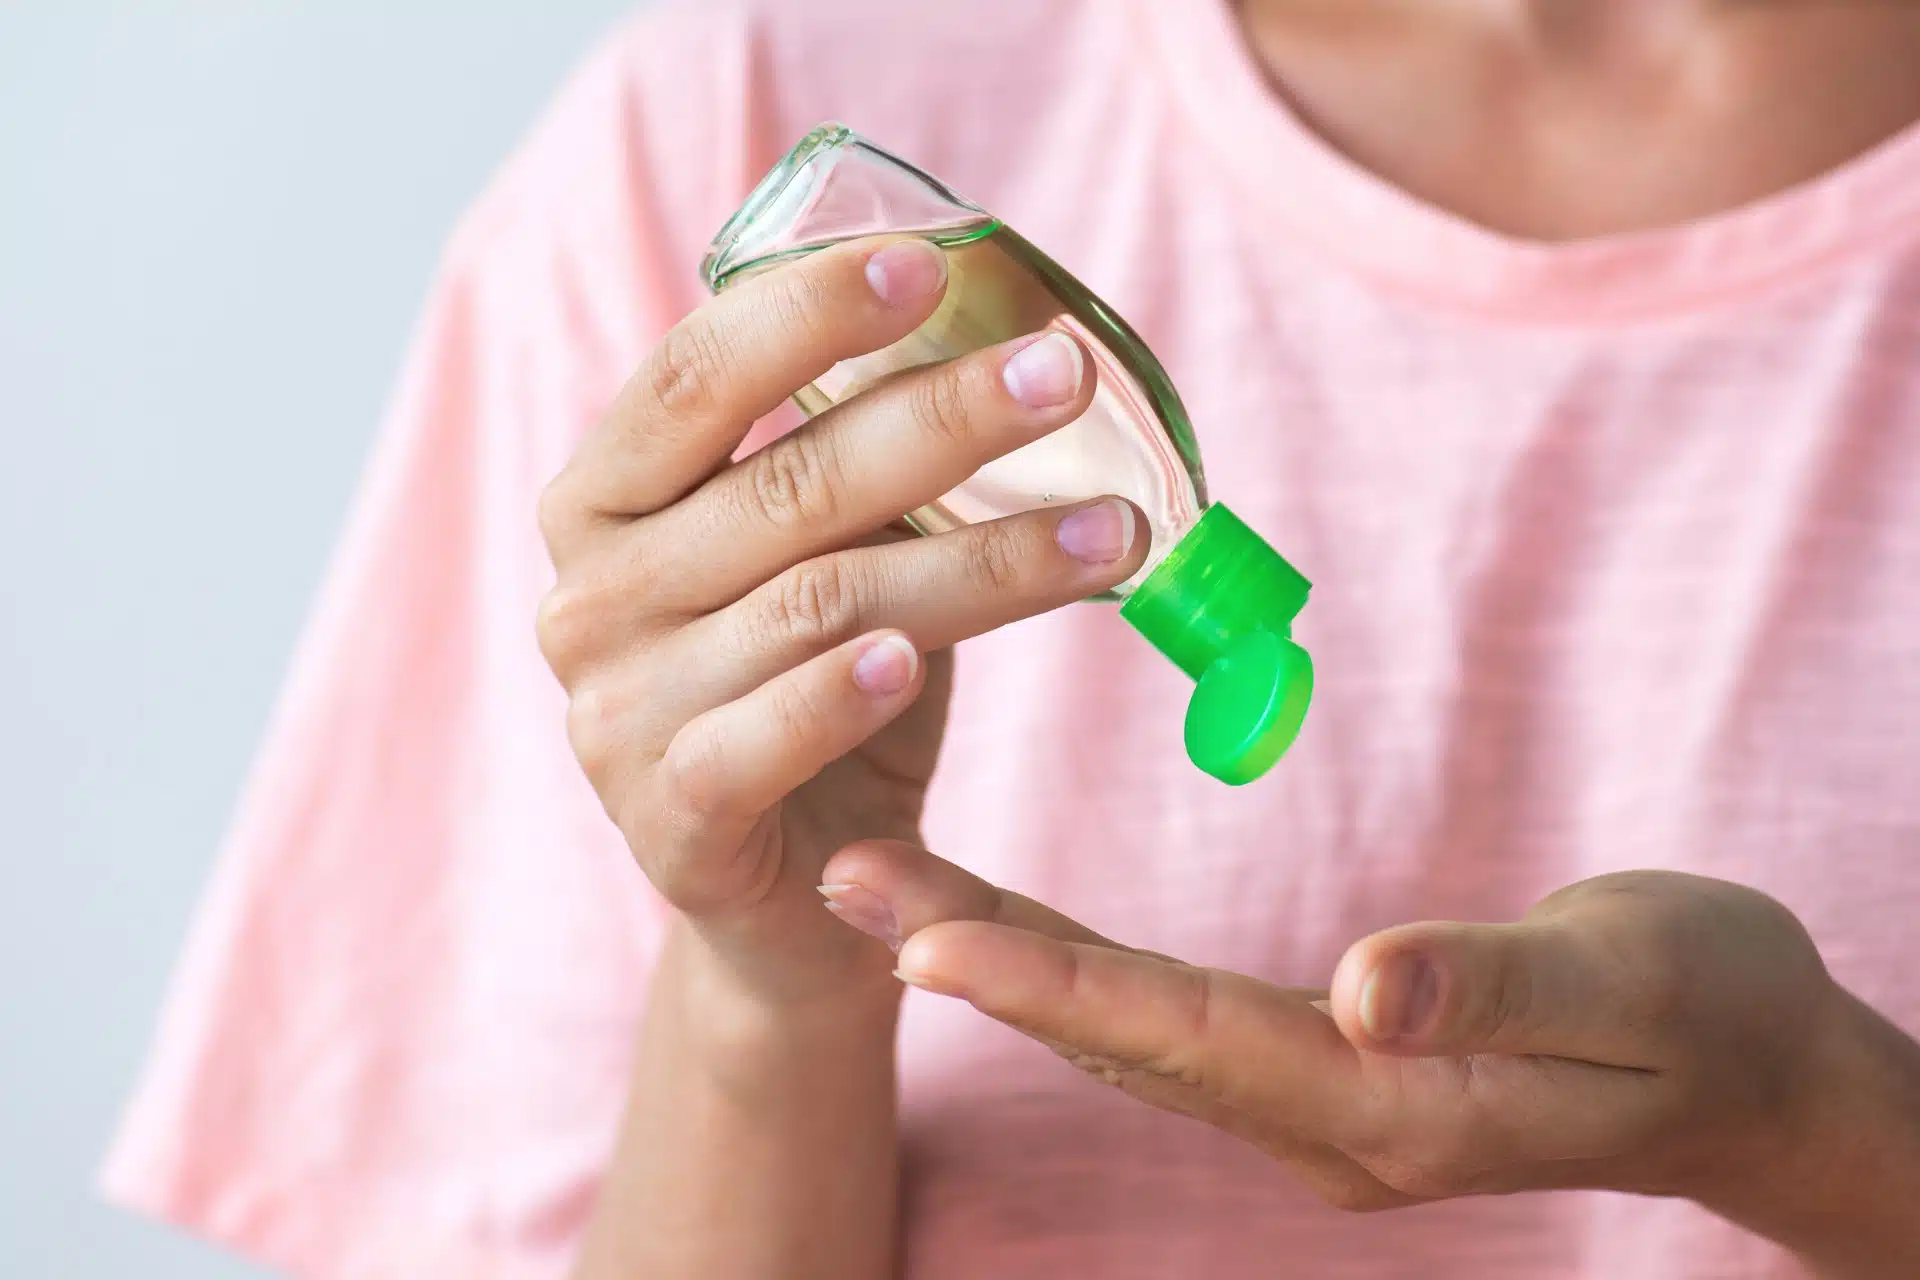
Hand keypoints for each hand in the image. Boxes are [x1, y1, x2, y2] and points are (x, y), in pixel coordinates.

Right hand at [535, 237, 1144, 1008]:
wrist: (793, 898)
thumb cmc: (819, 695)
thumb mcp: (830, 563)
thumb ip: (864, 479)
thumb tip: (1015, 357)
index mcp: (605, 499)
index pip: (694, 376)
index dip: (807, 311)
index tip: (930, 266)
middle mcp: (589, 594)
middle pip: (781, 484)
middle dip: (941, 420)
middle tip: (1064, 376)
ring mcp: (613, 712)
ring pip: (815, 607)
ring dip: (979, 564)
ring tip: (1107, 534)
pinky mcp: (665, 821)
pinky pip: (756, 741)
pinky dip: (838, 697)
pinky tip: (914, 663)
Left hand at [818, 845, 1919, 1273]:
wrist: (1754, 1075)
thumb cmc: (1712, 1009)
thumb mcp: (1637, 981)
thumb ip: (1498, 986)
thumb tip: (1362, 986)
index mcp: (1392, 1100)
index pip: (1186, 1033)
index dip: (1051, 980)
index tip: (924, 932)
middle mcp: (1327, 1117)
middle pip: (1119, 1033)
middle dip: (975, 956)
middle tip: (845, 883)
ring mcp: (1319, 1103)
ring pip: (1125, 1030)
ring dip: (1000, 959)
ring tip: (881, 891)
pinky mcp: (1322, 1069)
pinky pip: (1164, 1021)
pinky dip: (1068, 968)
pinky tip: (1002, 930)